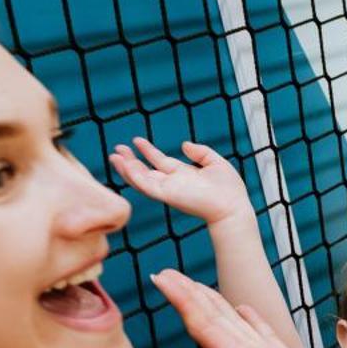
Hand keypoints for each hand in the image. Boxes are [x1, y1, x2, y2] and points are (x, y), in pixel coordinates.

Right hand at [109, 137, 253, 227]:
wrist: (232, 207)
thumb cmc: (229, 190)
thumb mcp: (216, 163)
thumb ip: (201, 152)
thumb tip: (185, 144)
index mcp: (183, 174)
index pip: (160, 161)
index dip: (148, 151)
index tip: (136, 140)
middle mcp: (172, 182)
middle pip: (146, 171)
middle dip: (131, 160)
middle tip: (117, 149)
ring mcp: (168, 189)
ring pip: (141, 179)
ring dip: (127, 169)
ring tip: (115, 157)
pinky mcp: (166, 195)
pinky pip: (146, 185)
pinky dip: (134, 176)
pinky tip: (125, 166)